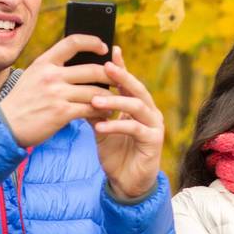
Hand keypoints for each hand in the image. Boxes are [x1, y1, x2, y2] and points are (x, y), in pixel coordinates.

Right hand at [0, 35, 111, 147]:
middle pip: (93, 70)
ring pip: (96, 91)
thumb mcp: (33, 77)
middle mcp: (50, 75)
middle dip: (111, 76)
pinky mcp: (61, 112)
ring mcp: (56, 94)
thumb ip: (54, 68)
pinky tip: (106, 114)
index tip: (104, 47)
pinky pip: (91, 109)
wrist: (5, 126)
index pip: (73, 42)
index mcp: (44, 62)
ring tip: (114, 102)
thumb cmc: (23, 102)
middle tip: (120, 81)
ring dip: (109, 98)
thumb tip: (85, 64)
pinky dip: (102, 112)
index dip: (92, 41)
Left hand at [90, 46, 165, 200]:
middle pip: (137, 89)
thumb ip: (95, 111)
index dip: (122, 67)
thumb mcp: (101, 129)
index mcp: (138, 107)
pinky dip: (116, 126)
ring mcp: (154, 126)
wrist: (126, 183)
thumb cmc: (116, 154)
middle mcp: (149, 113)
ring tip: (95, 100)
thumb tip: (79, 90)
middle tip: (105, 67)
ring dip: (116, 101)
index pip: (129, 83)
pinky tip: (100, 126)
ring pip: (137, 106)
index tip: (111, 51)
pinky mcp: (153, 141)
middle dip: (122, 76)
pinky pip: (135, 129)